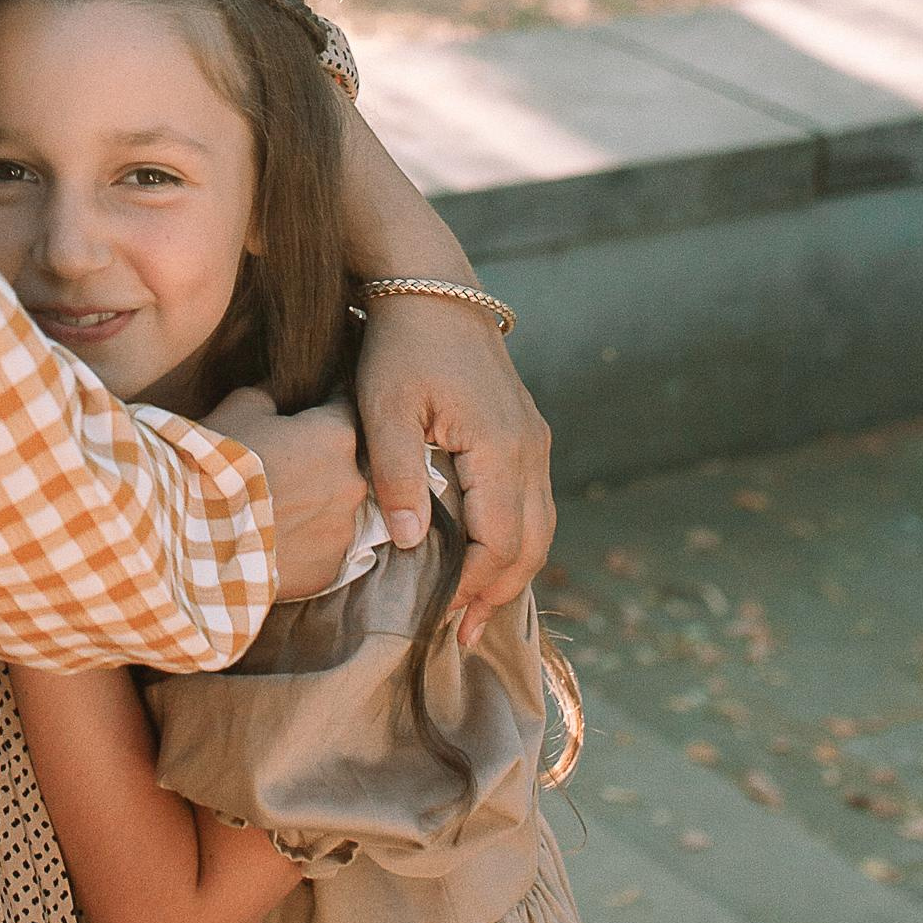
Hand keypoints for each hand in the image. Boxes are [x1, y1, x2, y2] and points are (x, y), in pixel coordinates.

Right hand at [205, 387, 365, 602]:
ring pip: (332, 510)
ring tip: (270, 511)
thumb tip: (280, 394)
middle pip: (340, 466)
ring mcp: (342, 531)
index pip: (342, 409)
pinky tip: (270, 541)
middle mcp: (352, 483)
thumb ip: (272, 395)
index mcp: (336, 436)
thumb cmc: (219, 462)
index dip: (319, 411)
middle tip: (277, 470)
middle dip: (316, 464)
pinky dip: (302, 545)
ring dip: (311, 507)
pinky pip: (321, 550)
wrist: (195, 534)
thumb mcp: (240, 407)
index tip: (300, 417)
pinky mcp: (328, 571)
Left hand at [354, 301, 552, 649]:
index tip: (438, 617)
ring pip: (538, 526)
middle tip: (461, 635)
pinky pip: (530, 503)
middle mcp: (530, 450)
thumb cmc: (399, 346)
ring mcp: (533, 441)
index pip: (499, 542)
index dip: (472, 587)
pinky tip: (484, 559)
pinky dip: (513, 540)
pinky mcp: (524, 434)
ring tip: (474, 610)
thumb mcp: (383, 409)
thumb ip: (398, 476)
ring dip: (510, 572)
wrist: (429, 288)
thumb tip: (414, 544)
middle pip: (531, 544)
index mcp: (500, 449)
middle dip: (498, 594)